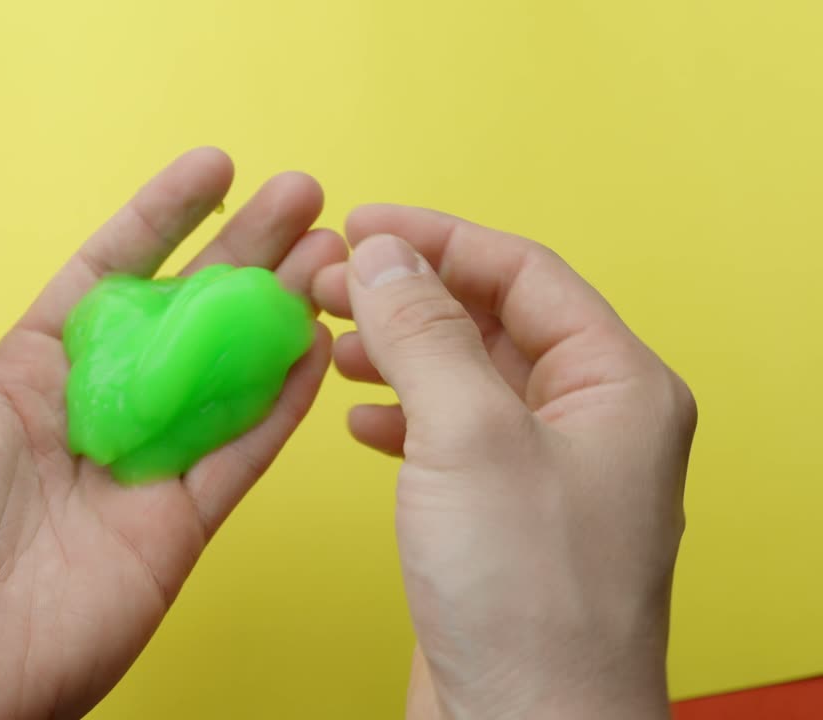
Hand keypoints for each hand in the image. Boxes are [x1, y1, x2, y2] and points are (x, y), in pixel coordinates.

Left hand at [0, 148, 344, 719]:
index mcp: (26, 376)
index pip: (110, 274)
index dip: (163, 218)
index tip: (214, 169)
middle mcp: (93, 414)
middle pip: (186, 314)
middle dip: (245, 251)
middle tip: (303, 198)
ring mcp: (138, 472)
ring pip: (227, 376)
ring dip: (279, 315)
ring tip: (332, 257)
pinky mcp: (172, 530)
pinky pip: (238, 456)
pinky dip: (280, 406)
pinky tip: (314, 349)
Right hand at [313, 206, 696, 718]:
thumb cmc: (529, 601)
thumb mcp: (469, 437)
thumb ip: (427, 331)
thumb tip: (386, 252)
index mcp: (618, 386)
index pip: (526, 272)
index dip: (440, 238)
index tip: (363, 225)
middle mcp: (591, 423)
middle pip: (494, 320)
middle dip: (411, 295)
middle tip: (333, 282)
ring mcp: (548, 474)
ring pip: (467, 378)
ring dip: (400, 352)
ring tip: (334, 344)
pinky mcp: (504, 520)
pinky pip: (452, 437)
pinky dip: (402, 416)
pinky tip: (359, 421)